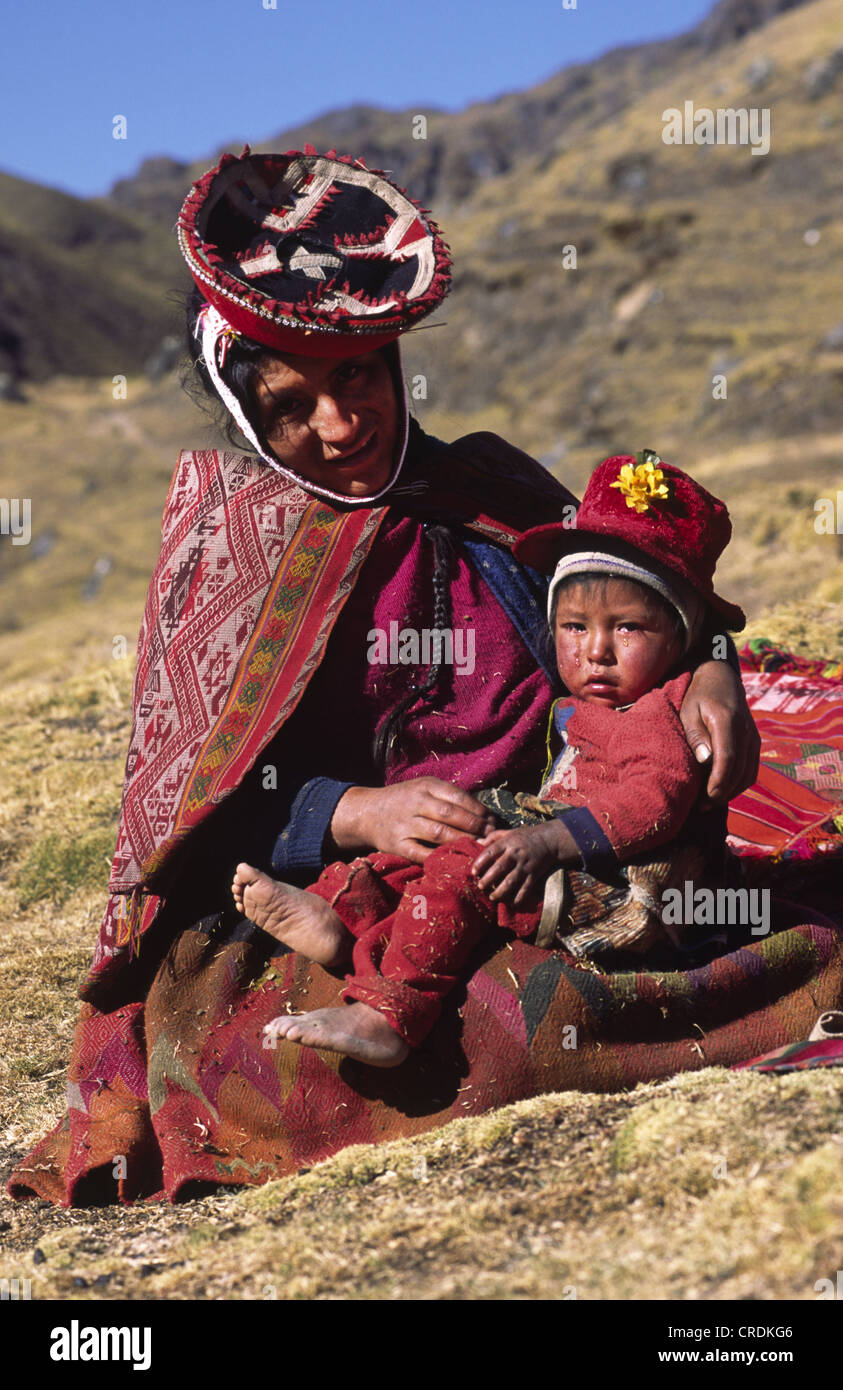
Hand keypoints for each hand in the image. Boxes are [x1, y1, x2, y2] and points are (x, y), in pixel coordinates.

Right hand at [329, 778, 494, 863]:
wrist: (366, 812)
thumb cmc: (404, 800)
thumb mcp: (424, 789)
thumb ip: (449, 798)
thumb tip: (484, 814)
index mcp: (425, 787)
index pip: (458, 797)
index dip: (478, 810)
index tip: (492, 821)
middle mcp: (415, 803)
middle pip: (450, 815)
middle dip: (475, 826)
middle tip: (490, 836)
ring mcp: (405, 824)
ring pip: (439, 834)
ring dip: (462, 842)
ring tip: (479, 848)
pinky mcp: (398, 845)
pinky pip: (422, 853)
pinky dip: (441, 858)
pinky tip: (456, 862)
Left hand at [471, 822, 569, 905]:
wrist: (549, 840)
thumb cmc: (525, 836)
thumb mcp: (509, 832)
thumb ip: (493, 837)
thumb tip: (477, 841)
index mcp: (508, 842)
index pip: (490, 852)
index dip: (480, 862)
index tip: (473, 872)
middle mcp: (516, 854)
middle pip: (499, 868)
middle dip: (488, 879)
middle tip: (480, 886)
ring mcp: (525, 865)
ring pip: (511, 881)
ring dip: (500, 891)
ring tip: (492, 897)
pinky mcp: (534, 874)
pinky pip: (525, 888)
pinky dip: (519, 898)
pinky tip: (512, 904)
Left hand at [680, 657, 759, 805]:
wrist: (721, 678)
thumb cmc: (699, 696)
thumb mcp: (689, 711)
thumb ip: (696, 735)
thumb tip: (706, 760)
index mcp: (728, 722)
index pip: (727, 759)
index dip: (717, 783)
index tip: (704, 799)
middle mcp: (746, 731)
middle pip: (739, 772)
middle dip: (721, 793)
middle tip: (700, 807)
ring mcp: (753, 737)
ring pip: (748, 774)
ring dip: (730, 791)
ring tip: (708, 801)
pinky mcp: (755, 742)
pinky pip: (751, 769)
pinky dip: (738, 783)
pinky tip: (721, 790)